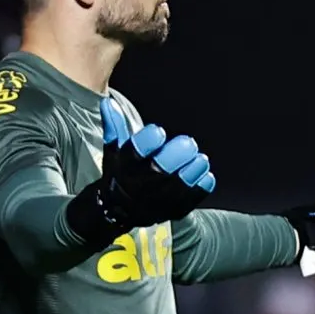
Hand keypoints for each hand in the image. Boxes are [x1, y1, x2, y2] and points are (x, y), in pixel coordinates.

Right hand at [65, 98, 215, 246]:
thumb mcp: (114, 150)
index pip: (134, 153)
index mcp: (125, 165)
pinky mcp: (171, 210)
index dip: (148, 141)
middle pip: (159, 170)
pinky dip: (200, 188)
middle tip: (188, 143)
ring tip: (200, 159)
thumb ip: (116, 126)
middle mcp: (139, 185)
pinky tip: (206, 175)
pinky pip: (190, 201)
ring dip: (193, 171)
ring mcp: (156, 200)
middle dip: (176, 154)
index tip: (158, 132)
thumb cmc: (121, 173)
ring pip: (177, 186)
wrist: (119, 210)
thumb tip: (108, 102)